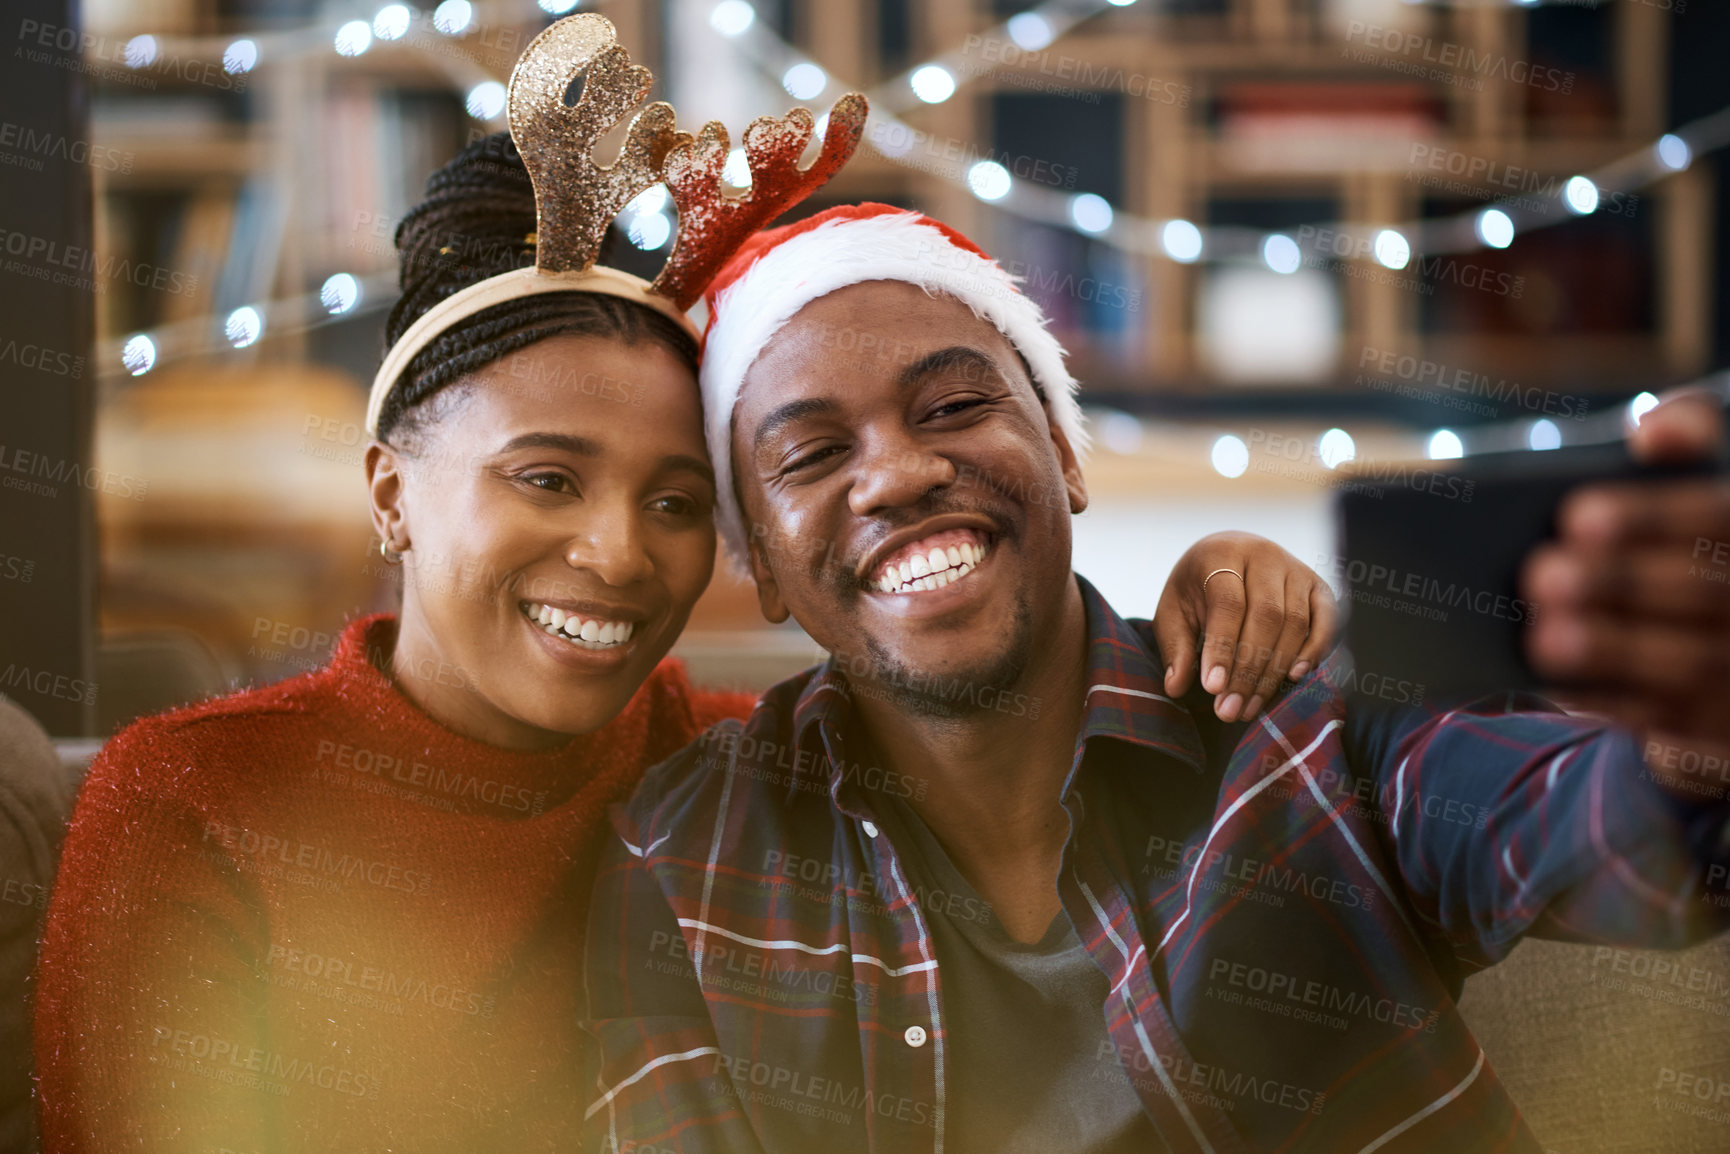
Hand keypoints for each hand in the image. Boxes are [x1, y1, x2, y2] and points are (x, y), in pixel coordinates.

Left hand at [1153, 531, 1339, 722]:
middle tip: (1229, 709)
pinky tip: (1295, 676)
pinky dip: (1315, 649)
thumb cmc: (1197, 589)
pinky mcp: (1319, 586)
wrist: (1229, 557)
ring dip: (1274, 670)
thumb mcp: (1174, 611)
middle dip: (1247, 669)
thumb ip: (1175, 646)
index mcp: (1222, 553)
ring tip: (1250, 706)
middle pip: (1266, 616)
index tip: (1213, 688)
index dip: (1222, 647)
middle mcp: (1264, 555)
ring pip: (1295, 622)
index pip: (1228, 603)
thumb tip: (1176, 686)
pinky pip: (1327, 619)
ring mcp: (1296, 569)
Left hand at [1523, 389, 1729, 756]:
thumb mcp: (1711, 473)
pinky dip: (1612, 704)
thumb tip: (1653, 431)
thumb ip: (1694, 432)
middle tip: (1541, 575)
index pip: (1721, 517)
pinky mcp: (1729, 732)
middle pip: (1707, 594)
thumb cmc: (1702, 534)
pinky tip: (1555, 684)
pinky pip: (1676, 727)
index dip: (1653, 517)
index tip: (1576, 517)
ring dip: (1611, 652)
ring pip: (1693, 667)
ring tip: (1543, 636)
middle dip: (1618, 585)